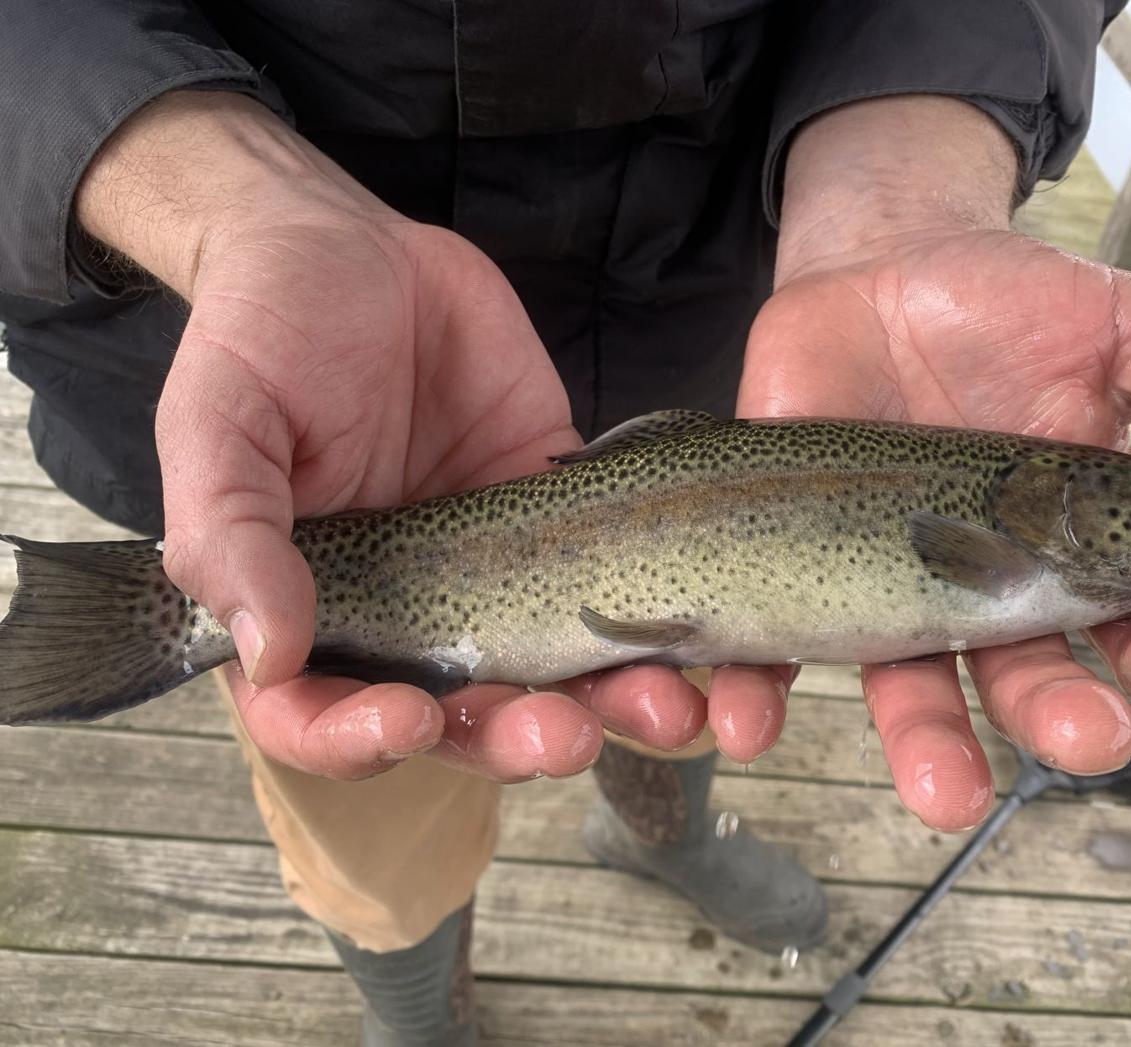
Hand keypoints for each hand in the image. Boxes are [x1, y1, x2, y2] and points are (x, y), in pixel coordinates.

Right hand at [75, 92, 718, 780]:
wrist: (356, 247)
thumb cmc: (264, 331)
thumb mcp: (221, 421)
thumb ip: (233, 535)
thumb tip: (270, 655)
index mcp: (308, 607)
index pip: (322, 716)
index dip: (361, 741)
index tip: (410, 720)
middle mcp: (404, 612)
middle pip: (461, 715)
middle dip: (517, 738)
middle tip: (564, 735)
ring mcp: (491, 572)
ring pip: (551, 669)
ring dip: (606, 703)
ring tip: (662, 707)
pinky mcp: (560, 521)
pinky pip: (614, 583)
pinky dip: (657, 622)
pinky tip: (698, 642)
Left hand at [739, 96, 1130, 829]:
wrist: (883, 263)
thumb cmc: (1013, 302)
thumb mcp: (1129, 323)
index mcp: (1077, 547)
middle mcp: (987, 585)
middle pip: (1030, 674)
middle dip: (1061, 714)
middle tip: (1084, 737)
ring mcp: (891, 581)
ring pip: (913, 683)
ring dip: (930, 744)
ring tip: (948, 794)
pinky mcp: (797, 564)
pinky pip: (775, 643)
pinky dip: (758, 689)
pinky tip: (747, 722)